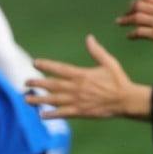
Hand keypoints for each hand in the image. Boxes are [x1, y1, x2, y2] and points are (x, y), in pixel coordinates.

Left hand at [26, 35, 151, 119]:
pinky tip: (42, 115)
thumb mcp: (109, 63)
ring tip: (27, 98)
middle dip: (38, 83)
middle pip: (53, 85)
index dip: (47, 65)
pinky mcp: (81, 112)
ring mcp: (77, 101)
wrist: (126, 100)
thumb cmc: (118, 81)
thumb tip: (89, 38)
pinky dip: (52, 114)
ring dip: (39, 99)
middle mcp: (77, 88)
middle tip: (26, 82)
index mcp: (82, 74)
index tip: (35, 63)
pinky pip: (63, 113)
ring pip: (54, 100)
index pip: (60, 68)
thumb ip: (97, 51)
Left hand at [117, 0, 152, 58]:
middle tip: (124, 15)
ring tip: (120, 23)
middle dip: (129, 9)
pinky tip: (129, 36)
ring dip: (125, 20)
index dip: (138, 1)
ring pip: (136, 18)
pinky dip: (132, 34)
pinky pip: (139, 32)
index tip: (133, 5)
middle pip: (139, 5)